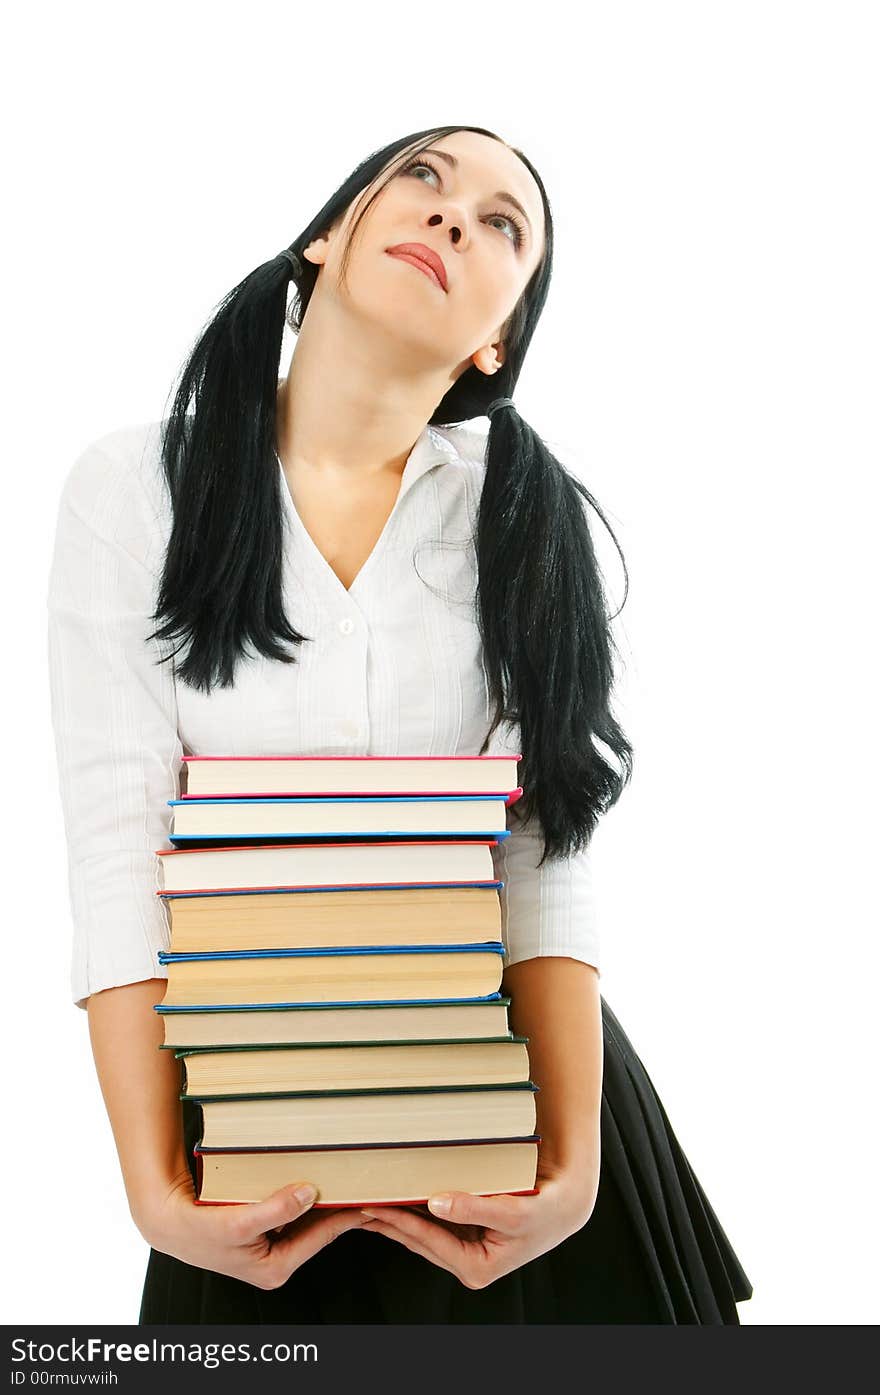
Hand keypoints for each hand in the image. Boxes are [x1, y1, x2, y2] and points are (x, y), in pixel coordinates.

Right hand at [138, 1167, 371, 1290]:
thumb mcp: (238, 1222)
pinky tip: (314, 1178)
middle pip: (318, 1228)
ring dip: (323, 1199)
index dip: (347, 1214)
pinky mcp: (262, 1231)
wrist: (169, 1222)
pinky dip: (303, 1195)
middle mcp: (276, 1261)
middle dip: (339, 1206)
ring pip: (306, 1219)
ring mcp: (270, 1246)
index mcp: (276, 1268)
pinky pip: (291, 1212)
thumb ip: (276, 1209)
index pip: (322, 1235)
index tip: (370, 1195)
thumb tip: (310, 1193)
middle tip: (365, 1181)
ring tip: (348, 1177)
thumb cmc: (199, 1229)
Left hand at [357, 1150, 598, 1289]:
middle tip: (359, 1204)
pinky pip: (436, 1224)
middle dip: (390, 1223)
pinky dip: (416, 1212)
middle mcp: (469, 1264)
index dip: (400, 1222)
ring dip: (398, 1218)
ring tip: (370, 1203)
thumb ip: (474, 1208)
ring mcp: (468, 1249)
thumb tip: (435, 1202)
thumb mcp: (513, 1212)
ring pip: (425, 1234)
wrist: (567, 1205)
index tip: (374, 1206)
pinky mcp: (470, 1235)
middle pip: (420, 1241)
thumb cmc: (545, 1211)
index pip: (429, 1241)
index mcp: (477, 1268)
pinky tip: (400, 1200)